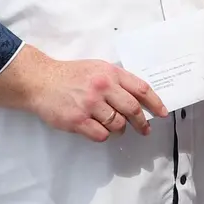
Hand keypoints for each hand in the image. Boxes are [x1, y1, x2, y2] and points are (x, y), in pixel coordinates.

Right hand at [0, 46, 168, 141]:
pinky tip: (98, 129)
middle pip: (132, 109)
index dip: (155, 102)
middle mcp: (102, 87)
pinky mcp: (77, 120)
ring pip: (117, 124)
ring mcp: (90, 104)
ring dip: (120, 129)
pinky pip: (101, 135)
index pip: (141, 89)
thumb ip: (116, 80)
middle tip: (145, 129)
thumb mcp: (97, 68)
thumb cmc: (71, 75)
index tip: (162, 113)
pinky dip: (103, 135)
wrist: (41, 81)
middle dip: (142, 122)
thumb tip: (138, 98)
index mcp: (110, 73)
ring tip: (115, 127)